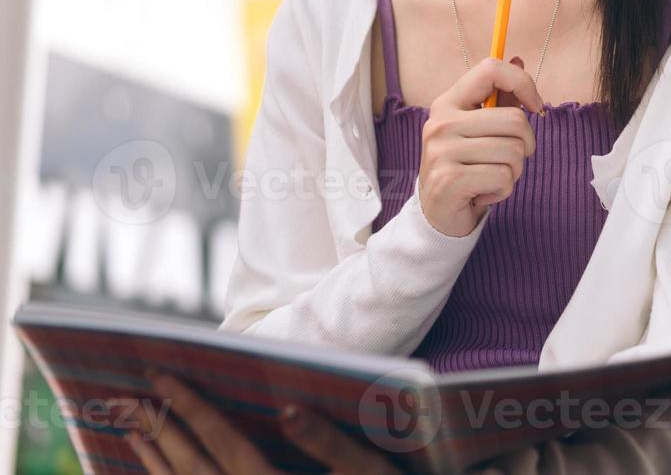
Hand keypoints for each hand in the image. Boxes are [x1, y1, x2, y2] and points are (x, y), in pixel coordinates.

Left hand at [110, 371, 400, 473]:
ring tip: (135, 433)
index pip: (224, 440)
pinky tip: (160, 474)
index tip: (161, 377)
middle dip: (162, 430)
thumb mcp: (367, 470)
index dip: (191, 407)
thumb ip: (327, 442)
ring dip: (158, 463)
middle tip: (130, 398)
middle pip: (194, 468)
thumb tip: (288, 407)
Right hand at [418, 54, 544, 236]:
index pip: (491, 69)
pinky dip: (503, 190)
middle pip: (515, 121)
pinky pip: (503, 177)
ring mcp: (442, 150)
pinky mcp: (449, 180)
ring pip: (514, 152)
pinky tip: (483, 193)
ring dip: (514, 172)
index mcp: (449, 102)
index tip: (535, 107)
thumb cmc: (467, 166)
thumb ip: (500, 98)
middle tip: (510, 160)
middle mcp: (441, 122)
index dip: (523, 83)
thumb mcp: (481, 129)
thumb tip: (518, 59)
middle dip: (526, 146)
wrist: (438, 214)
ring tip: (492, 178)